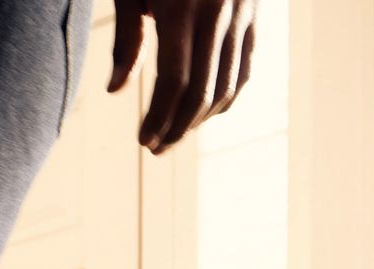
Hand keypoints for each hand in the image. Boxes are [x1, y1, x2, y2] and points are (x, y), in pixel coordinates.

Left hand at [109, 0, 256, 153]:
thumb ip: (127, 38)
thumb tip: (117, 92)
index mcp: (182, 8)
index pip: (174, 81)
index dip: (159, 117)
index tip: (143, 141)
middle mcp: (219, 14)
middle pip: (202, 91)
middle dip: (178, 127)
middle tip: (155, 149)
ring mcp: (243, 14)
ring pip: (229, 84)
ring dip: (201, 118)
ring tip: (174, 136)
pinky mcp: (255, 14)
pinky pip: (246, 66)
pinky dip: (227, 95)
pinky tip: (204, 112)